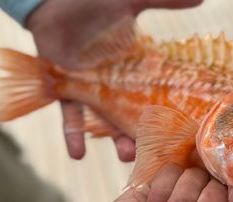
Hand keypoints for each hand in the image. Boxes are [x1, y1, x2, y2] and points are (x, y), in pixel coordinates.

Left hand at [25, 0, 202, 160]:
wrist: (53, 1)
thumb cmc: (92, 2)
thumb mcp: (130, 2)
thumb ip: (164, 1)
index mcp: (134, 68)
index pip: (153, 93)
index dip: (164, 111)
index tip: (179, 129)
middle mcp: (115, 84)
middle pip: (132, 114)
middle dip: (143, 133)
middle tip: (157, 149)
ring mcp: (91, 90)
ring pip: (106, 121)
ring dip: (113, 140)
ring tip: (125, 155)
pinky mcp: (67, 90)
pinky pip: (70, 117)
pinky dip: (73, 135)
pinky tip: (79, 155)